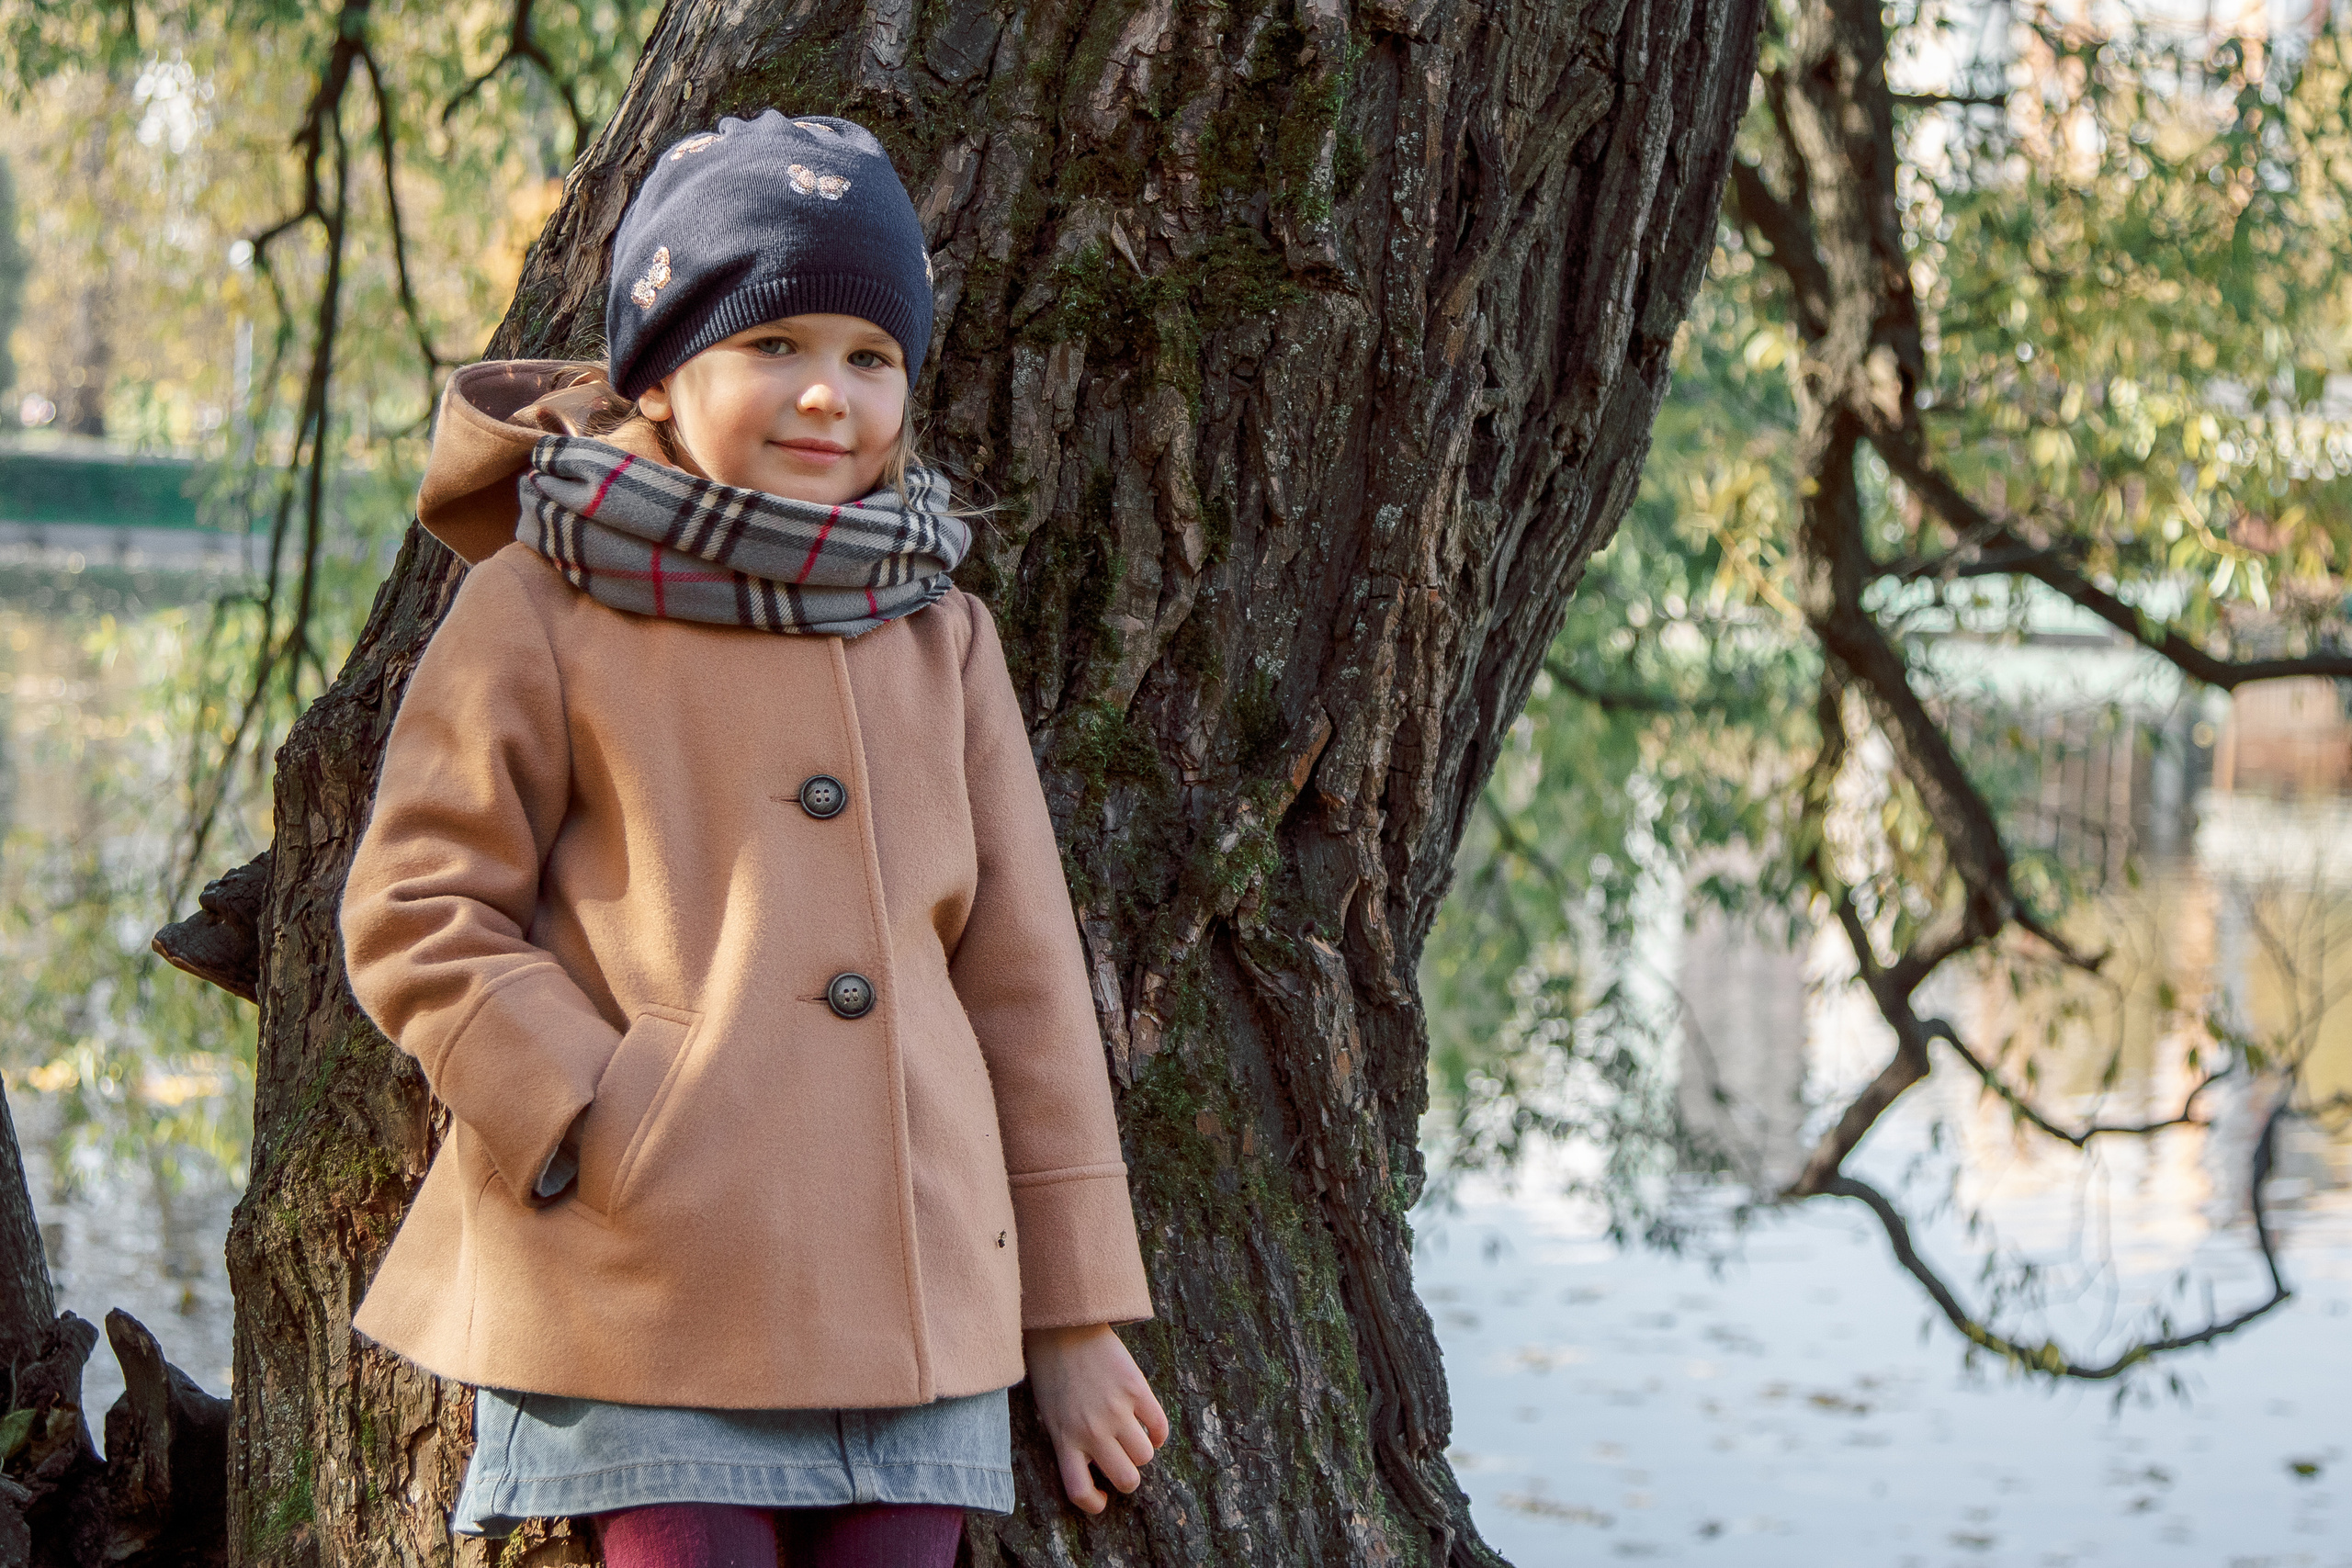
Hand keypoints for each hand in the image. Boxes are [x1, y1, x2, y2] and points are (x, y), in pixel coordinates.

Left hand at [1021, 1324, 1169, 1513]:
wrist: (1063, 1327)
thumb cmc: (1051, 1372)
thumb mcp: (1051, 1415)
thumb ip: (1071, 1443)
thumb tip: (1097, 1467)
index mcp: (1065, 1440)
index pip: (1081, 1492)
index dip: (1094, 1503)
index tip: (1102, 1497)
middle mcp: (1092, 1431)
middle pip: (1126, 1479)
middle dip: (1128, 1478)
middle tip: (1124, 1465)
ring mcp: (1116, 1410)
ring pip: (1145, 1456)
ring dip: (1142, 1452)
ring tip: (1134, 1439)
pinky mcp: (1136, 1389)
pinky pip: (1159, 1426)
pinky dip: (1159, 1433)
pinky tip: (1151, 1428)